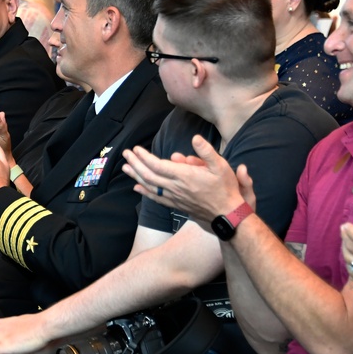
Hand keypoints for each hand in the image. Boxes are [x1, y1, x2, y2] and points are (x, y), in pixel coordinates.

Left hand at [121, 135, 247, 225]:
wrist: (227, 215)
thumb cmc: (226, 189)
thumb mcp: (221, 166)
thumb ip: (207, 152)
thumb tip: (195, 138)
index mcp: (184, 175)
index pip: (158, 165)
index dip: (144, 157)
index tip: (135, 149)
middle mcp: (176, 187)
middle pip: (149, 175)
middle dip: (135, 163)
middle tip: (125, 154)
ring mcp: (174, 197)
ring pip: (150, 186)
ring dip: (136, 176)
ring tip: (125, 168)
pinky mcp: (176, 204)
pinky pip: (156, 198)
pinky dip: (145, 192)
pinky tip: (137, 188)